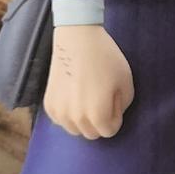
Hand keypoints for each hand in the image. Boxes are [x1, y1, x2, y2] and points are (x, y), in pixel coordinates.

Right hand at [42, 24, 134, 138]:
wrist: (77, 39)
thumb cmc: (106, 58)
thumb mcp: (126, 82)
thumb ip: (122, 106)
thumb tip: (112, 115)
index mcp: (97, 115)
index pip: (109, 131)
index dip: (115, 115)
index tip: (113, 97)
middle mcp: (76, 119)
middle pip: (92, 133)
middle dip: (100, 121)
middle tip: (101, 96)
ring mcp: (59, 113)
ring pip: (75, 130)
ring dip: (83, 120)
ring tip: (87, 96)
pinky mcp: (48, 105)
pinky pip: (62, 120)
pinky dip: (69, 114)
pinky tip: (74, 95)